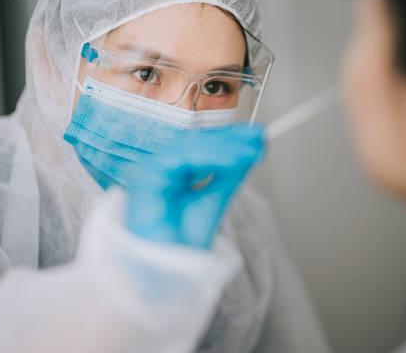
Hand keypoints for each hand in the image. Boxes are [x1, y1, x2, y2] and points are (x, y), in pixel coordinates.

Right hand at [126, 124, 264, 248]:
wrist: (166, 270)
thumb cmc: (184, 242)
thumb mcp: (216, 199)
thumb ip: (232, 173)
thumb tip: (255, 147)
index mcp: (177, 171)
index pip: (204, 145)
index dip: (231, 138)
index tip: (259, 135)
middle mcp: (163, 167)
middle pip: (197, 142)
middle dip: (230, 139)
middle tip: (259, 138)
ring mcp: (152, 170)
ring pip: (190, 148)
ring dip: (223, 148)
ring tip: (250, 153)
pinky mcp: (146, 177)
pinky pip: (179, 160)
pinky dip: (207, 157)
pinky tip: (231, 161)